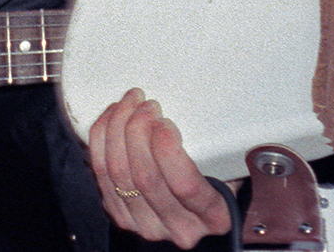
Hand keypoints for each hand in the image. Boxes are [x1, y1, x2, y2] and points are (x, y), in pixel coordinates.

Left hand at [88, 88, 231, 248]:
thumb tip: (208, 118)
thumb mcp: (234, 171)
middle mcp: (178, 228)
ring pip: (119, 173)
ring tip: (130, 104)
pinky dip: (102, 139)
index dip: (168, 151)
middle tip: (146, 106)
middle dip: (139, 130)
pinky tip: (112, 118)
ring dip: (118, 129)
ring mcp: (145, 224)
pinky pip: (100, 172)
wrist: (198, 215)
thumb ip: (224, 153)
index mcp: (213, 217)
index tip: (164, 123)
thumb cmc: (220, 185)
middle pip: (145, 177)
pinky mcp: (120, 214)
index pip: (185, 186)